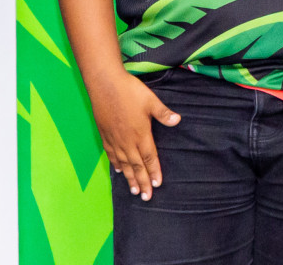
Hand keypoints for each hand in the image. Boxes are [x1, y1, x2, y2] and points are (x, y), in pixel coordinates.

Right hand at [89, 71, 180, 200]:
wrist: (104, 85)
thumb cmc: (130, 91)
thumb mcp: (151, 101)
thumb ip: (163, 114)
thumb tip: (178, 121)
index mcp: (140, 134)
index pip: (149, 158)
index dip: (153, 172)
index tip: (157, 185)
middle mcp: (127, 141)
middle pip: (136, 166)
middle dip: (142, 182)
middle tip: (146, 197)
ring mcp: (114, 139)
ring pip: (123, 164)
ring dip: (129, 178)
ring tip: (134, 191)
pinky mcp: (105, 135)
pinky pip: (111, 155)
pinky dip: (116, 165)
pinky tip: (119, 171)